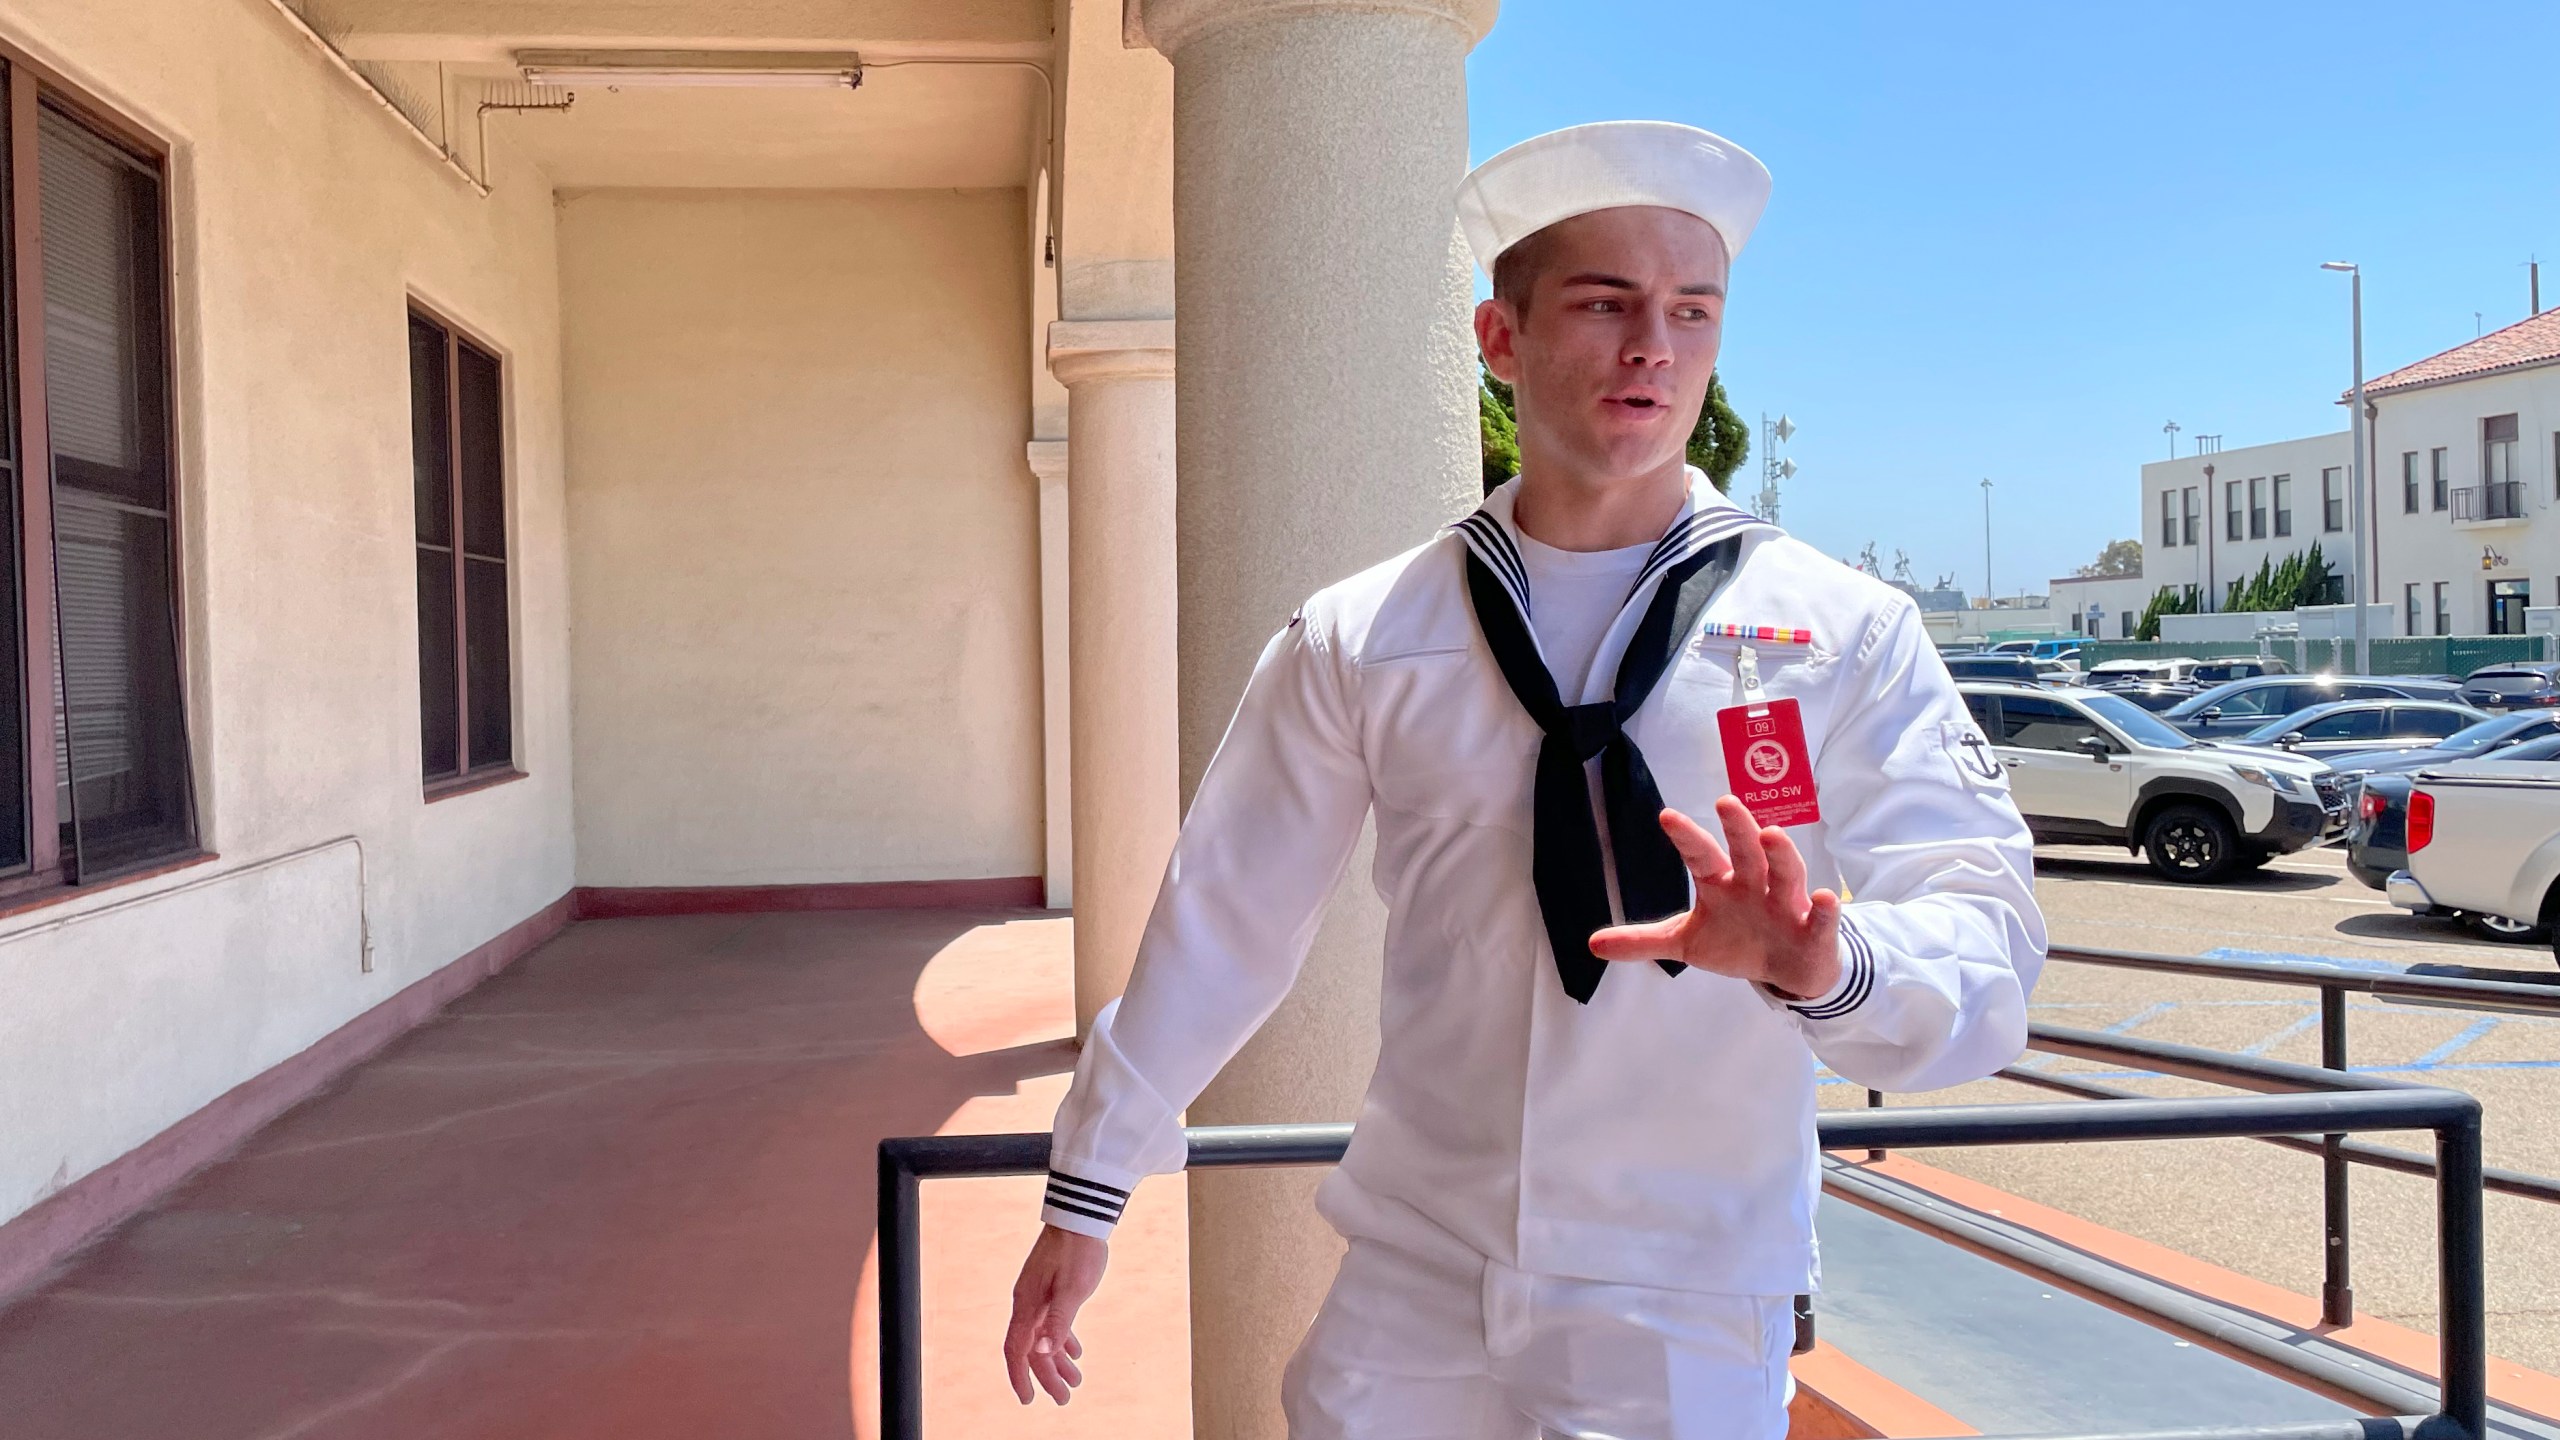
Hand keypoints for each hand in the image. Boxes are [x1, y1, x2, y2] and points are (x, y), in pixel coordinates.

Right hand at [1003, 1225, 1107, 1404]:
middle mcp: (1028, 1303)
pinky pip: (1052, 1323)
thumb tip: (1041, 1353)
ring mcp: (1039, 1296)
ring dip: (1057, 1362)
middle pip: (1032, 1349)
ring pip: (1043, 1338)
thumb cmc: (1078, 1251)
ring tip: (1075, 1382)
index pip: (1016, 1349)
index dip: (1020, 1376)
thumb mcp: (1073, 1290)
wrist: (1081, 1217)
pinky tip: (1076, 1353)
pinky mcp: (1051, 1289)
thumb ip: (1059, 1323)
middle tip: (1064, 1399)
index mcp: (1028, 1305)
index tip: (1029, 1399)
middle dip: (1047, 1377)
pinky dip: (1062, 1340)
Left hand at [1589, 795, 1843, 999]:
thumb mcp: (1687, 942)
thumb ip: (1644, 940)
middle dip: (1738, 829)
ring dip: (1781, 856)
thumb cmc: (1737, 941)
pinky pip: (1822, 918)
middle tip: (1726, 802)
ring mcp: (1787, 904)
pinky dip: (1826, 909)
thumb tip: (1592, 945)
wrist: (1788, 968)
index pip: (1700, 856)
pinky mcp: (1814, 929)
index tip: (1666, 816)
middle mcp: (1754, 884)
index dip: (1686, 837)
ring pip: (1786, 875)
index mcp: (1722, 883)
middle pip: (1745, 852)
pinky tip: (1827, 897)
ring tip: (1771, 835)